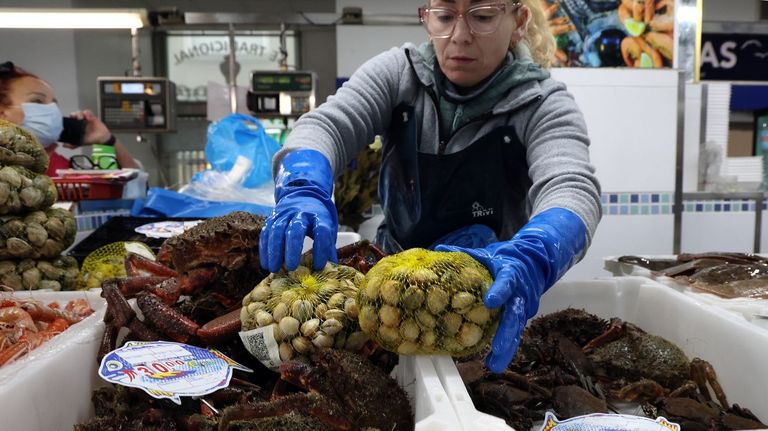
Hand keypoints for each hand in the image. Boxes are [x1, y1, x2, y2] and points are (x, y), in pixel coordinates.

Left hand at [69, 109, 109, 146]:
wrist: (102, 139)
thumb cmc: (91, 140)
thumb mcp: (80, 143)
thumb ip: (72, 145)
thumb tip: (64, 145)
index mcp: (76, 127)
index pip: (70, 121)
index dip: (69, 119)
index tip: (70, 121)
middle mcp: (80, 122)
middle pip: (74, 115)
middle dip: (74, 115)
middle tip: (75, 118)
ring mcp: (86, 119)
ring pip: (80, 113)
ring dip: (80, 114)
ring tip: (82, 118)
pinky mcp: (91, 117)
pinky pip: (87, 112)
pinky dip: (87, 113)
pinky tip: (89, 118)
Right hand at [259, 149, 338, 272]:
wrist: (304, 196)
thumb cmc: (317, 219)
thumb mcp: (328, 230)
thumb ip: (329, 249)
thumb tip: (333, 270)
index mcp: (319, 216)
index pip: (321, 231)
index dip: (320, 249)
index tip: (318, 266)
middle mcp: (301, 214)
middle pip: (296, 229)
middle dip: (292, 249)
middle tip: (291, 268)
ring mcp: (285, 214)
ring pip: (277, 230)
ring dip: (274, 251)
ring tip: (274, 269)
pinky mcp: (272, 218)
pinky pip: (266, 233)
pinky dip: (265, 249)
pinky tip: (266, 264)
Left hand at [435, 208, 587, 372]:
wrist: (532, 262)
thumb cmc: (503, 259)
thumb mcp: (486, 253)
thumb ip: (465, 254)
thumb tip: (438, 249)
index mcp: (510, 273)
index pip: (506, 281)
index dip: (499, 291)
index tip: (490, 302)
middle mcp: (519, 292)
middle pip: (514, 314)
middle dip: (506, 332)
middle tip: (497, 347)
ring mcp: (523, 307)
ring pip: (516, 329)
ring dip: (507, 348)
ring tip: (495, 365)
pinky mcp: (522, 317)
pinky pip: (514, 333)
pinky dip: (506, 348)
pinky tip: (495, 362)